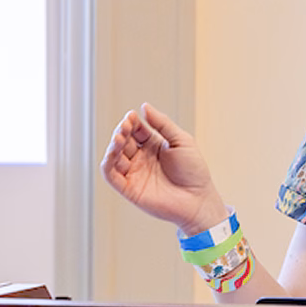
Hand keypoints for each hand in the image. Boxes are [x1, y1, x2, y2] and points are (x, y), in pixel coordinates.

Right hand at [100, 103, 225, 232]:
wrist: (198, 199)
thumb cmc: (194, 172)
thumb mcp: (181, 140)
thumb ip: (162, 124)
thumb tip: (144, 107)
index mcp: (153, 146)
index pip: (135, 130)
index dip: (131, 122)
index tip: (131, 116)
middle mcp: (142, 159)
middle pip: (123, 141)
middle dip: (122, 132)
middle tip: (126, 126)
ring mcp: (135, 174)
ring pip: (114, 157)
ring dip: (113, 145)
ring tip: (119, 138)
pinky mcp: (130, 189)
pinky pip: (111, 176)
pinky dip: (107, 163)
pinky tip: (112, 153)